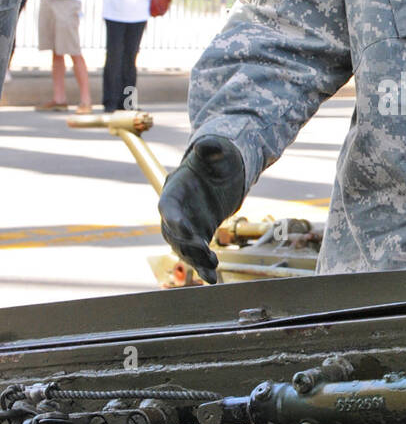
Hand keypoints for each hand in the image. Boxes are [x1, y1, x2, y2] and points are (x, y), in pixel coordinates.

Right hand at [158, 136, 245, 283]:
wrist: (220, 174)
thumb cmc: (215, 161)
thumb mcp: (216, 153)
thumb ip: (211, 150)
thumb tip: (210, 145)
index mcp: (174, 191)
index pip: (167, 207)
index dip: (173, 218)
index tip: (182, 227)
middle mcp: (175, 212)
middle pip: (173, 233)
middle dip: (186, 244)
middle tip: (202, 251)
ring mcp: (186, 227)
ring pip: (184, 248)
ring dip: (195, 260)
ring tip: (211, 271)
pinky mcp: (198, 236)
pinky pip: (197, 254)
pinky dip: (203, 266)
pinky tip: (213, 278)